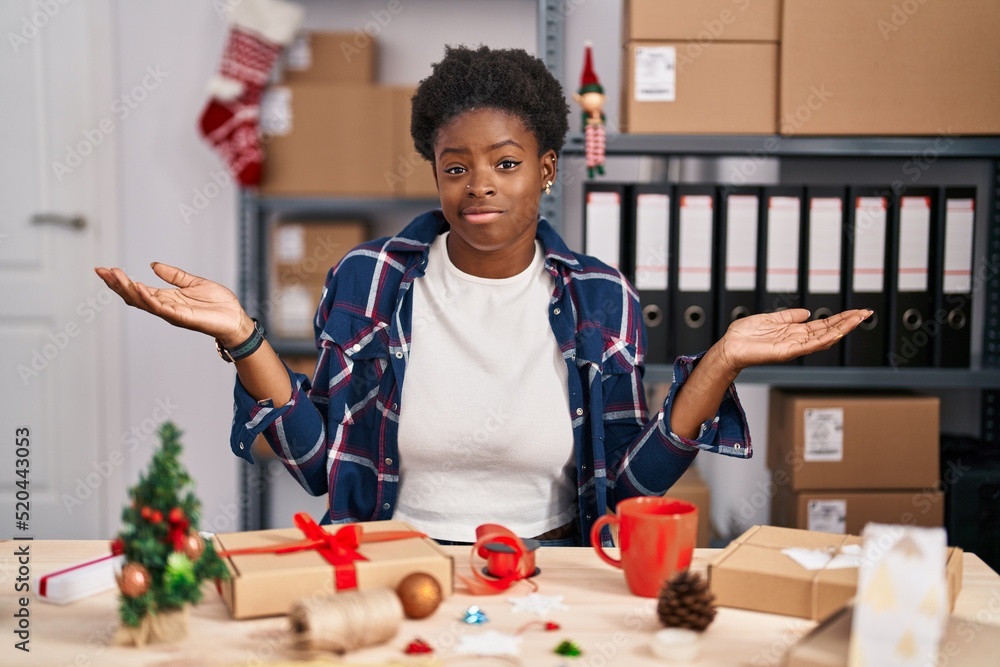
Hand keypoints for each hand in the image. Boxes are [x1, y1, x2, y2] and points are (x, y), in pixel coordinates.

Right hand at [94, 262, 251, 346]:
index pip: (137, 289)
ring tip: (115, 276)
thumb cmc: (218, 303)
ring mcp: (171, 313)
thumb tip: (153, 265)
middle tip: (102, 271)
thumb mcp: (193, 282)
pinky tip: (139, 286)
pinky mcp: (181, 317)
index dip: (120, 281)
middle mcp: (164, 307)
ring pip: (142, 302)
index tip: (105, 269)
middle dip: (117, 284)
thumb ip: (173, 275)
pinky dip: (148, 297)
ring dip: (128, 289)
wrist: (235, 317)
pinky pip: (160, 308)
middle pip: (133, 296)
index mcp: (166, 298)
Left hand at [714, 308, 870, 373]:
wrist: (729, 347)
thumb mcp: (769, 319)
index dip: (840, 319)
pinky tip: (836, 333)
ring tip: (857, 320)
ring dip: (841, 329)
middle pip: (828, 330)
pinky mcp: (786, 352)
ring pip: (824, 338)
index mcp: (794, 332)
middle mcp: (797, 340)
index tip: (856, 312)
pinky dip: (823, 340)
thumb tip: (805, 312)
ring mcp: (793, 347)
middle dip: (847, 322)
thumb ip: (788, 316)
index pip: (823, 325)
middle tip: (865, 314)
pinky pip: (808, 346)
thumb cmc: (744, 336)